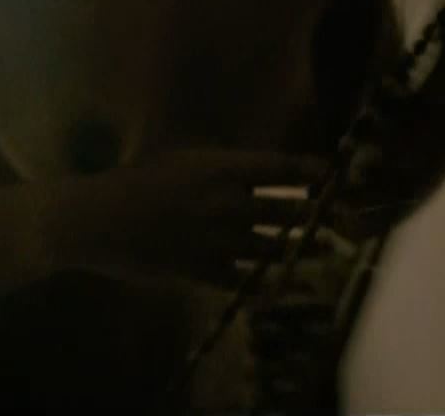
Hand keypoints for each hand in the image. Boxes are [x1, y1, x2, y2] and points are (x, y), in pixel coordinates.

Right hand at [57, 148, 331, 291]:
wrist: (101, 220)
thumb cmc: (137, 178)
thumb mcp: (182, 155)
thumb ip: (220, 161)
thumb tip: (252, 163)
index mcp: (224, 169)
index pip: (284, 168)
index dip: (315, 171)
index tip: (336, 173)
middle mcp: (230, 204)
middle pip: (291, 211)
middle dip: (320, 215)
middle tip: (343, 217)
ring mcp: (219, 241)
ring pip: (275, 248)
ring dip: (302, 250)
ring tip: (326, 251)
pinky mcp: (204, 271)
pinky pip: (245, 283)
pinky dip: (264, 287)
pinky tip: (281, 289)